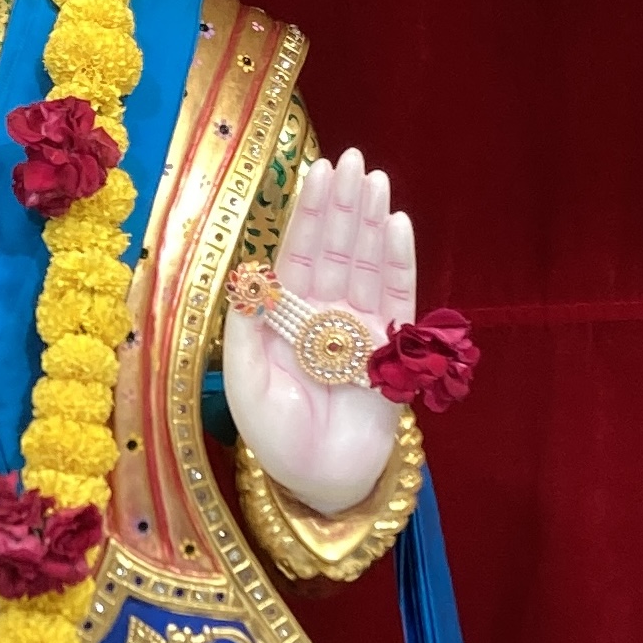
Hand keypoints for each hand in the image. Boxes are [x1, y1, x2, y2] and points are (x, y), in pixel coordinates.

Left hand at [222, 152, 415, 516]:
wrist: (319, 482)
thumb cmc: (275, 438)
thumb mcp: (245, 382)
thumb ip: (246, 329)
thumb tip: (249, 274)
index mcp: (287, 319)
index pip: (297, 255)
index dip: (306, 215)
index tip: (317, 173)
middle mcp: (324, 316)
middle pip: (335, 250)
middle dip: (342, 204)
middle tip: (352, 159)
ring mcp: (360, 330)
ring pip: (367, 265)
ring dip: (370, 222)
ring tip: (375, 181)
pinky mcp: (392, 351)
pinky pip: (398, 298)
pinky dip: (398, 262)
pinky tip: (397, 226)